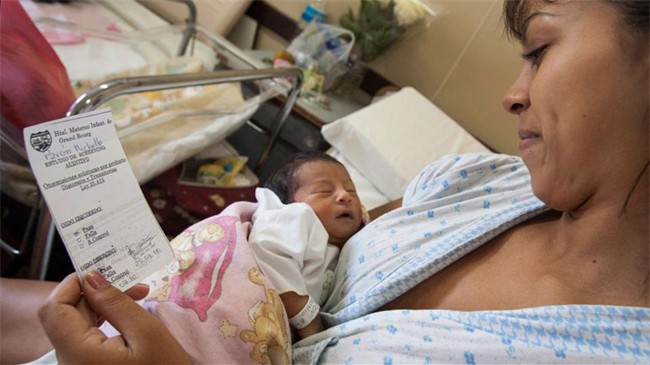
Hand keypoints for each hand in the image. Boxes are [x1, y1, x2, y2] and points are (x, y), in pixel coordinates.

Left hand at [38, 272, 191, 364]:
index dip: (72, 284)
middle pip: (66, 314)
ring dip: (103, 304)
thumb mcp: (147, 333)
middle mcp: (70, 361)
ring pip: (78, 323)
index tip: (102, 270)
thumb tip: (92, 277)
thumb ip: (117, 303)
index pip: (54, 308)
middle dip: (96, 291)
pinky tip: (129, 313)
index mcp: (79, 353)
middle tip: (133, 282)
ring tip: (138, 295)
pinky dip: (106, 320)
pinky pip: (88, 337)